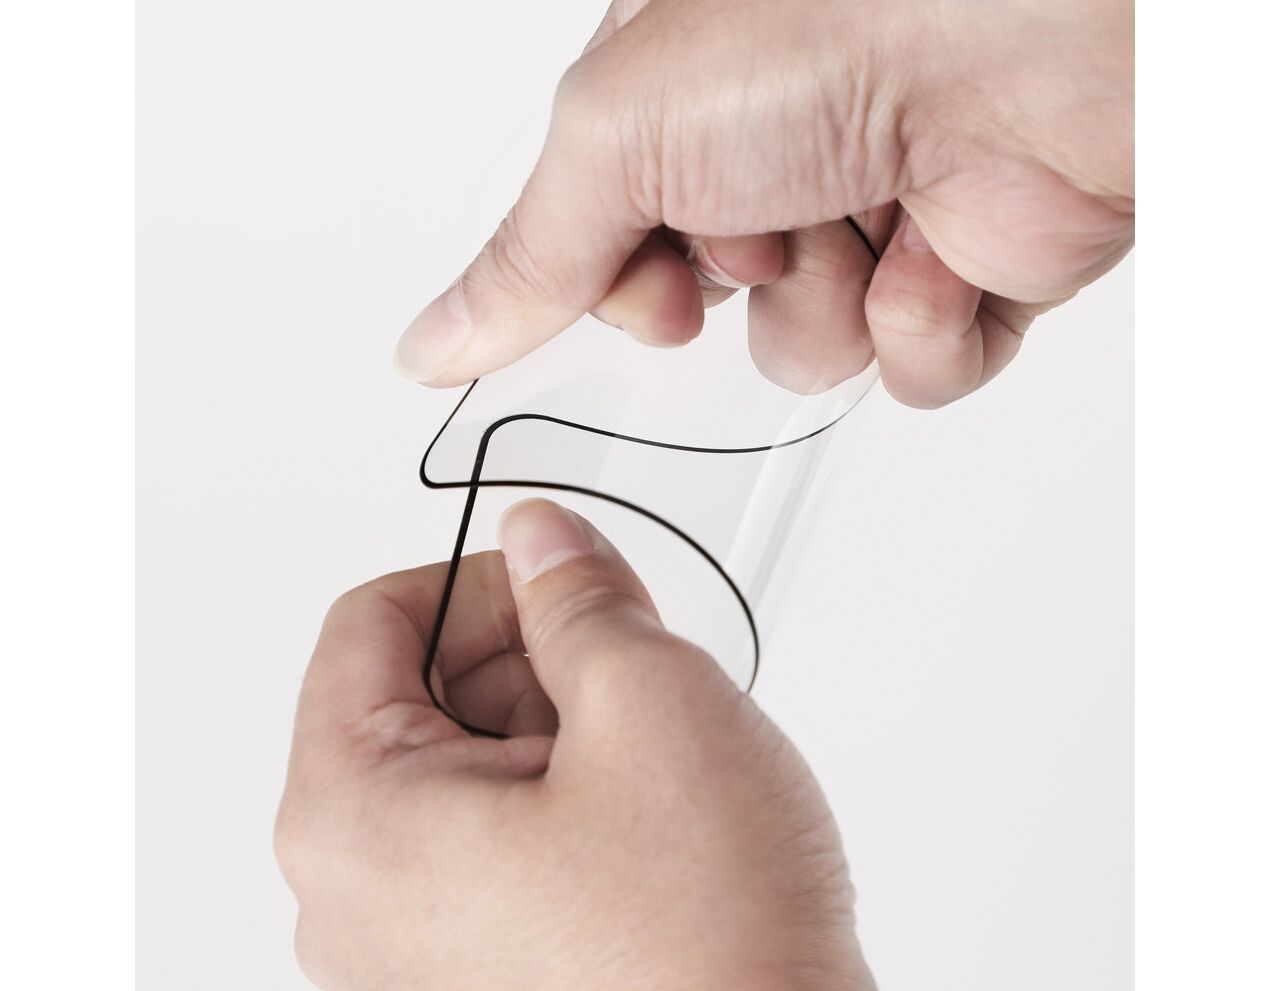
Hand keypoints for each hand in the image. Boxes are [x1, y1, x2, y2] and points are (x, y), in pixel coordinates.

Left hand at [275, 499, 876, 990]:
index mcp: (352, 820)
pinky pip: (494, 835)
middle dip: (526, 655)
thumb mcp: (647, 703)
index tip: (555, 577)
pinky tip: (642, 811)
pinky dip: (562, 792)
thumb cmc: (706, 947)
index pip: (367, 624)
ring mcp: (416, 944)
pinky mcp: (478, 968)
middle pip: (414, 696)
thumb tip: (543, 543)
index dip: (474, 578)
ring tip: (649, 755)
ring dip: (556, 724)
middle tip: (624, 656)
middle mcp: (357, 896)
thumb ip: (577, 597)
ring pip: (465, 765)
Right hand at [395, 0, 1132, 407]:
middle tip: (769, 220)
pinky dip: (922, 326)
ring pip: (808, 351)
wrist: (1042, 32)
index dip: (628, 288)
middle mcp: (778, 157)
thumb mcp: (622, 135)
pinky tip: (941, 249)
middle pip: (707, 306)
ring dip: (831, 303)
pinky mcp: (965, 269)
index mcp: (686, 109)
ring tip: (870, 214)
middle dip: (735, 285)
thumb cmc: (836, 21)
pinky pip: (910, 371)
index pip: (614, 251)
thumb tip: (431, 342)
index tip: (654, 283)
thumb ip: (527, 258)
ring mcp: (874, 213)